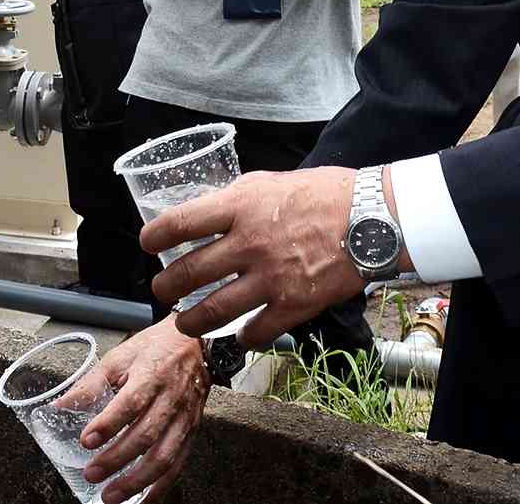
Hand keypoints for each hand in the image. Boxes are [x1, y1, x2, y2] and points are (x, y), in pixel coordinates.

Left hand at [64, 318, 208, 502]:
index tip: (86, 440)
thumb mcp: (120, 356)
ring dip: (137, 481)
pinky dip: (160, 487)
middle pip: (145, 435)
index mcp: (151, 375)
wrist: (198, 347)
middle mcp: (170, 399)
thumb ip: (91, 383)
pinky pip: (178, 465)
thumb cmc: (156, 349)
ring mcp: (183, 419)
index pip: (130, 402)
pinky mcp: (191, 433)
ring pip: (164, 456)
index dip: (108, 424)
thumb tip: (60, 405)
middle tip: (92, 474)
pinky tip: (143, 501)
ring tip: (111, 496)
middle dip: (117, 459)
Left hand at [142, 168, 367, 350]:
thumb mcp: (269, 181)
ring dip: (191, 321)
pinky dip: (242, 338)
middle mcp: (248, 244)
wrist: (371, 219)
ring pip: (213, 311)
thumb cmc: (323, 194)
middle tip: (160, 291)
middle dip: (165, 287)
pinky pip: (255, 332)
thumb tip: (210, 209)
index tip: (147, 245)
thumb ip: (236, 198)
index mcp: (239, 207)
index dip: (154, 237)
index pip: (179, 223)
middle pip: (188, 273)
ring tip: (184, 323)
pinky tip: (239, 336)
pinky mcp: (292, 305)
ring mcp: (269, 278)